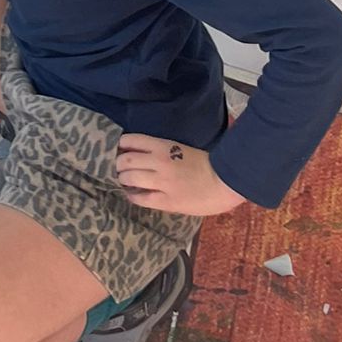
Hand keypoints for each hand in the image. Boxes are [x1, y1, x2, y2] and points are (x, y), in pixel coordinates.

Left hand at [116, 136, 244, 215]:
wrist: (224, 182)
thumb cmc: (206, 164)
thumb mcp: (180, 149)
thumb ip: (161, 151)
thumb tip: (141, 154)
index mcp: (163, 146)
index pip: (131, 140)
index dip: (120, 145)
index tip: (117, 149)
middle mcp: (158, 161)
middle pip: (125, 159)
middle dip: (118, 163)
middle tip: (117, 167)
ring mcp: (162, 182)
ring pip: (130, 177)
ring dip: (123, 178)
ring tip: (123, 180)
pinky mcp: (167, 201)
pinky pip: (142, 198)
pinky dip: (133, 195)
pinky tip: (131, 194)